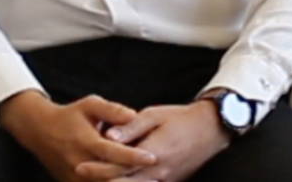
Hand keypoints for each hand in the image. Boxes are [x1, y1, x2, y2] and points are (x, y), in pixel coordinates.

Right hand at [0, 90, 157, 181]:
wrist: (40, 132)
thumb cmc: (70, 116)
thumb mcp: (90, 105)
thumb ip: (113, 110)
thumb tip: (135, 115)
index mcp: (85, 141)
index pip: (112, 152)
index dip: (133, 156)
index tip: (152, 156)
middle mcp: (80, 163)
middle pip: (110, 176)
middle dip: (135, 179)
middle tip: (158, 176)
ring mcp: (75, 178)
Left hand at [74, 100, 230, 181]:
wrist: (210, 130)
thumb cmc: (180, 118)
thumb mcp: (154, 115)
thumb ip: (130, 126)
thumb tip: (107, 136)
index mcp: (153, 153)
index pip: (119, 167)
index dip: (98, 169)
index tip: (80, 166)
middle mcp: (158, 172)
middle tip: (81, 174)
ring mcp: (165, 181)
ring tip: (96, 180)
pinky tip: (120, 180)